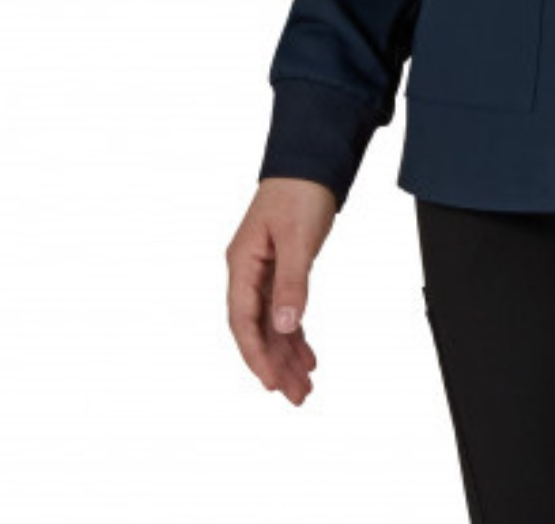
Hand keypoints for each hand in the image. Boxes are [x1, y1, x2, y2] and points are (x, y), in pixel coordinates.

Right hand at [226, 177, 337, 402]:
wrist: (311, 160)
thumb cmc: (300, 192)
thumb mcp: (299, 239)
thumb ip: (292, 282)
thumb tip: (286, 327)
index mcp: (242, 263)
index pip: (243, 320)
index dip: (256, 354)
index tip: (271, 383)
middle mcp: (248, 270)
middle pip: (257, 328)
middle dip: (275, 363)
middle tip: (296, 396)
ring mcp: (263, 270)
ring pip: (272, 323)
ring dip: (287, 353)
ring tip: (305, 385)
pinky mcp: (281, 267)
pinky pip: (284, 310)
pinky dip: (295, 333)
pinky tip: (307, 354)